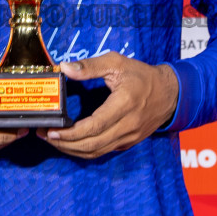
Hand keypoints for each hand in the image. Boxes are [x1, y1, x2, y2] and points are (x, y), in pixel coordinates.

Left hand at [45, 52, 178, 158]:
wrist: (170, 93)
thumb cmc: (142, 76)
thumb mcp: (117, 62)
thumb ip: (90, 66)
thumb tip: (65, 67)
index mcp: (124, 104)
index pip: (94, 126)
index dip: (71, 133)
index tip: (52, 131)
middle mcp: (127, 125)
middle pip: (92, 144)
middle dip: (65, 144)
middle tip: (46, 136)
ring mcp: (129, 137)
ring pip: (96, 152)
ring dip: (73, 150)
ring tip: (54, 142)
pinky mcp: (128, 143)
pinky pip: (103, 151)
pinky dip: (85, 151)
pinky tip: (71, 143)